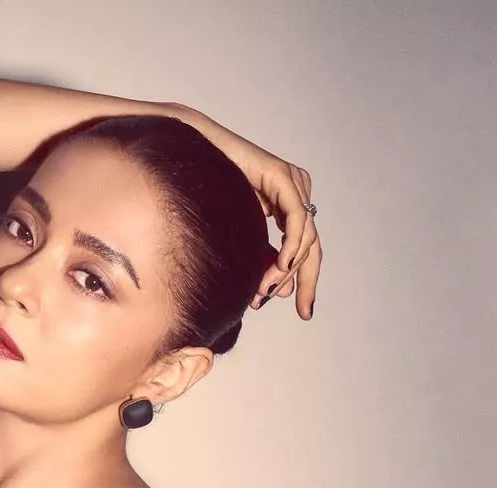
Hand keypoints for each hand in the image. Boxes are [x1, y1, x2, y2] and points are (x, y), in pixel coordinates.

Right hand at [167, 106, 321, 318]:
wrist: (185, 166)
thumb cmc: (204, 200)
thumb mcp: (240, 241)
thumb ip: (262, 262)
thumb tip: (282, 292)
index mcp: (288, 207)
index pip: (307, 250)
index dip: (309, 282)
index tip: (304, 312)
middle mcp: (296, 193)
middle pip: (311, 246)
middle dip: (303, 280)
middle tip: (291, 306)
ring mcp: (292, 183)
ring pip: (305, 236)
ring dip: (287, 269)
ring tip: (265, 289)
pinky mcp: (283, 176)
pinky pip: (296, 217)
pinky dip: (292, 245)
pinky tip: (280, 266)